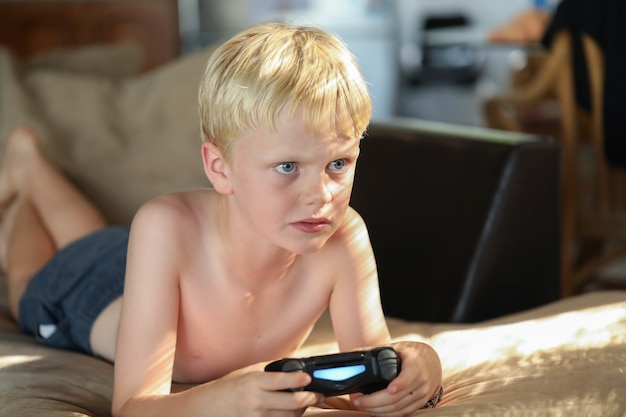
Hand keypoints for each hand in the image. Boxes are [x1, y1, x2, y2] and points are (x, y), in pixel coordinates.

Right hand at [197, 365, 324, 416]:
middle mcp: (255, 400)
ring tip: (306, 402)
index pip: (282, 380)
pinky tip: (291, 412)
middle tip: (318, 394)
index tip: (309, 378)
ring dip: (301, 410)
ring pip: (289, 416)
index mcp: (253, 382)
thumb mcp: (247, 372)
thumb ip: (271, 371)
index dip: (299, 379)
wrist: (206, 407)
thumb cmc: (228, 388)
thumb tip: (296, 368)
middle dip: (310, 398)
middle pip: (292, 403)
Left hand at [350, 342, 441, 416]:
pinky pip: (403, 413)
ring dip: (378, 410)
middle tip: (358, 400)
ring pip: (398, 408)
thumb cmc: (411, 354)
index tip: (389, 389)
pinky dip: (387, 414)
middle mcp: (420, 381)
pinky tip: (375, 411)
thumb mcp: (397, 347)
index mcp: (415, 364)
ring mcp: (421, 394)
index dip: (399, 384)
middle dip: (375, 401)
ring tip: (361, 405)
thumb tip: (354, 354)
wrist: (431, 362)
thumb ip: (376, 351)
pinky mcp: (420, 404)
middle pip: (398, 397)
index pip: (408, 376)